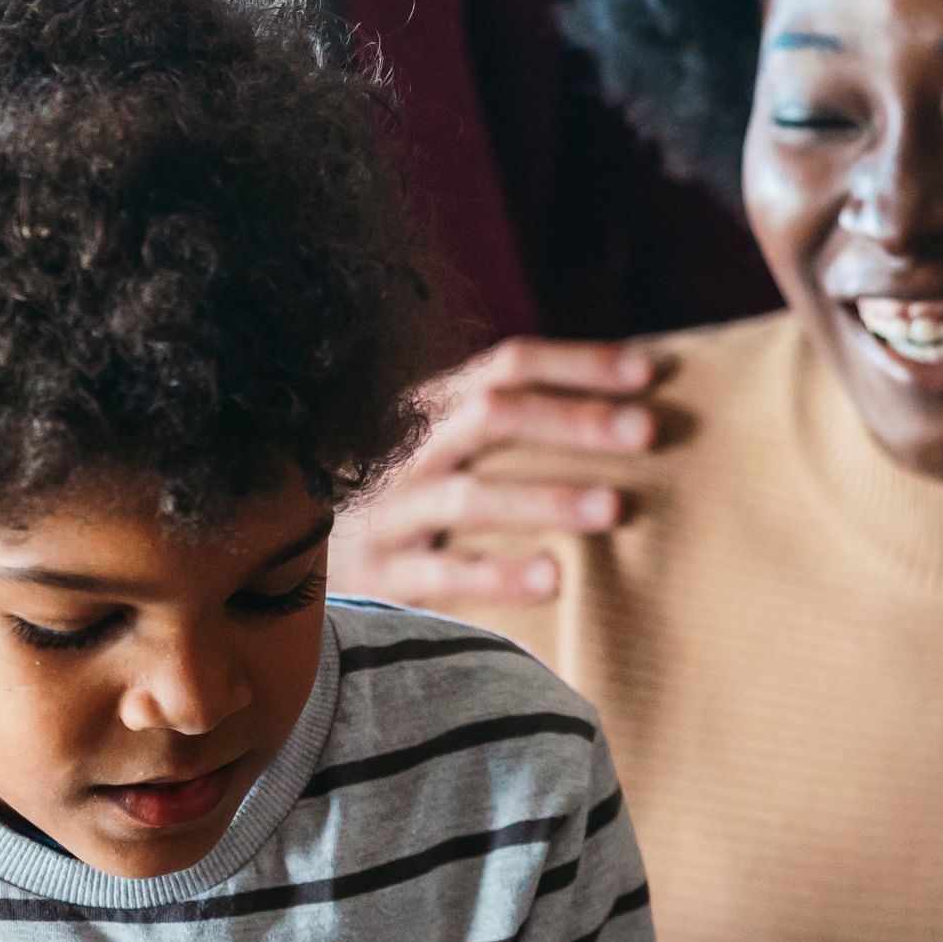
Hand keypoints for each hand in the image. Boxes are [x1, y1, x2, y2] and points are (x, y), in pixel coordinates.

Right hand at [332, 338, 675, 609]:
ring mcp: (389, 512)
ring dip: (546, 497)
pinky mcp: (379, 576)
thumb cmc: (404, 501)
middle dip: (574, 420)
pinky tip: (556, 579)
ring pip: (468, 495)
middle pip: (492, 415)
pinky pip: (441, 574)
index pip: (507, 365)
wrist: (293, 564)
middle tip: (648, 432)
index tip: (649, 372)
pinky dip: (498, 576)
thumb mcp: (443, 448)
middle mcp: (408, 449)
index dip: (579, 363)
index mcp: (431, 408)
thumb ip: (509, 425)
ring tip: (614, 509)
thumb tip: (633, 401)